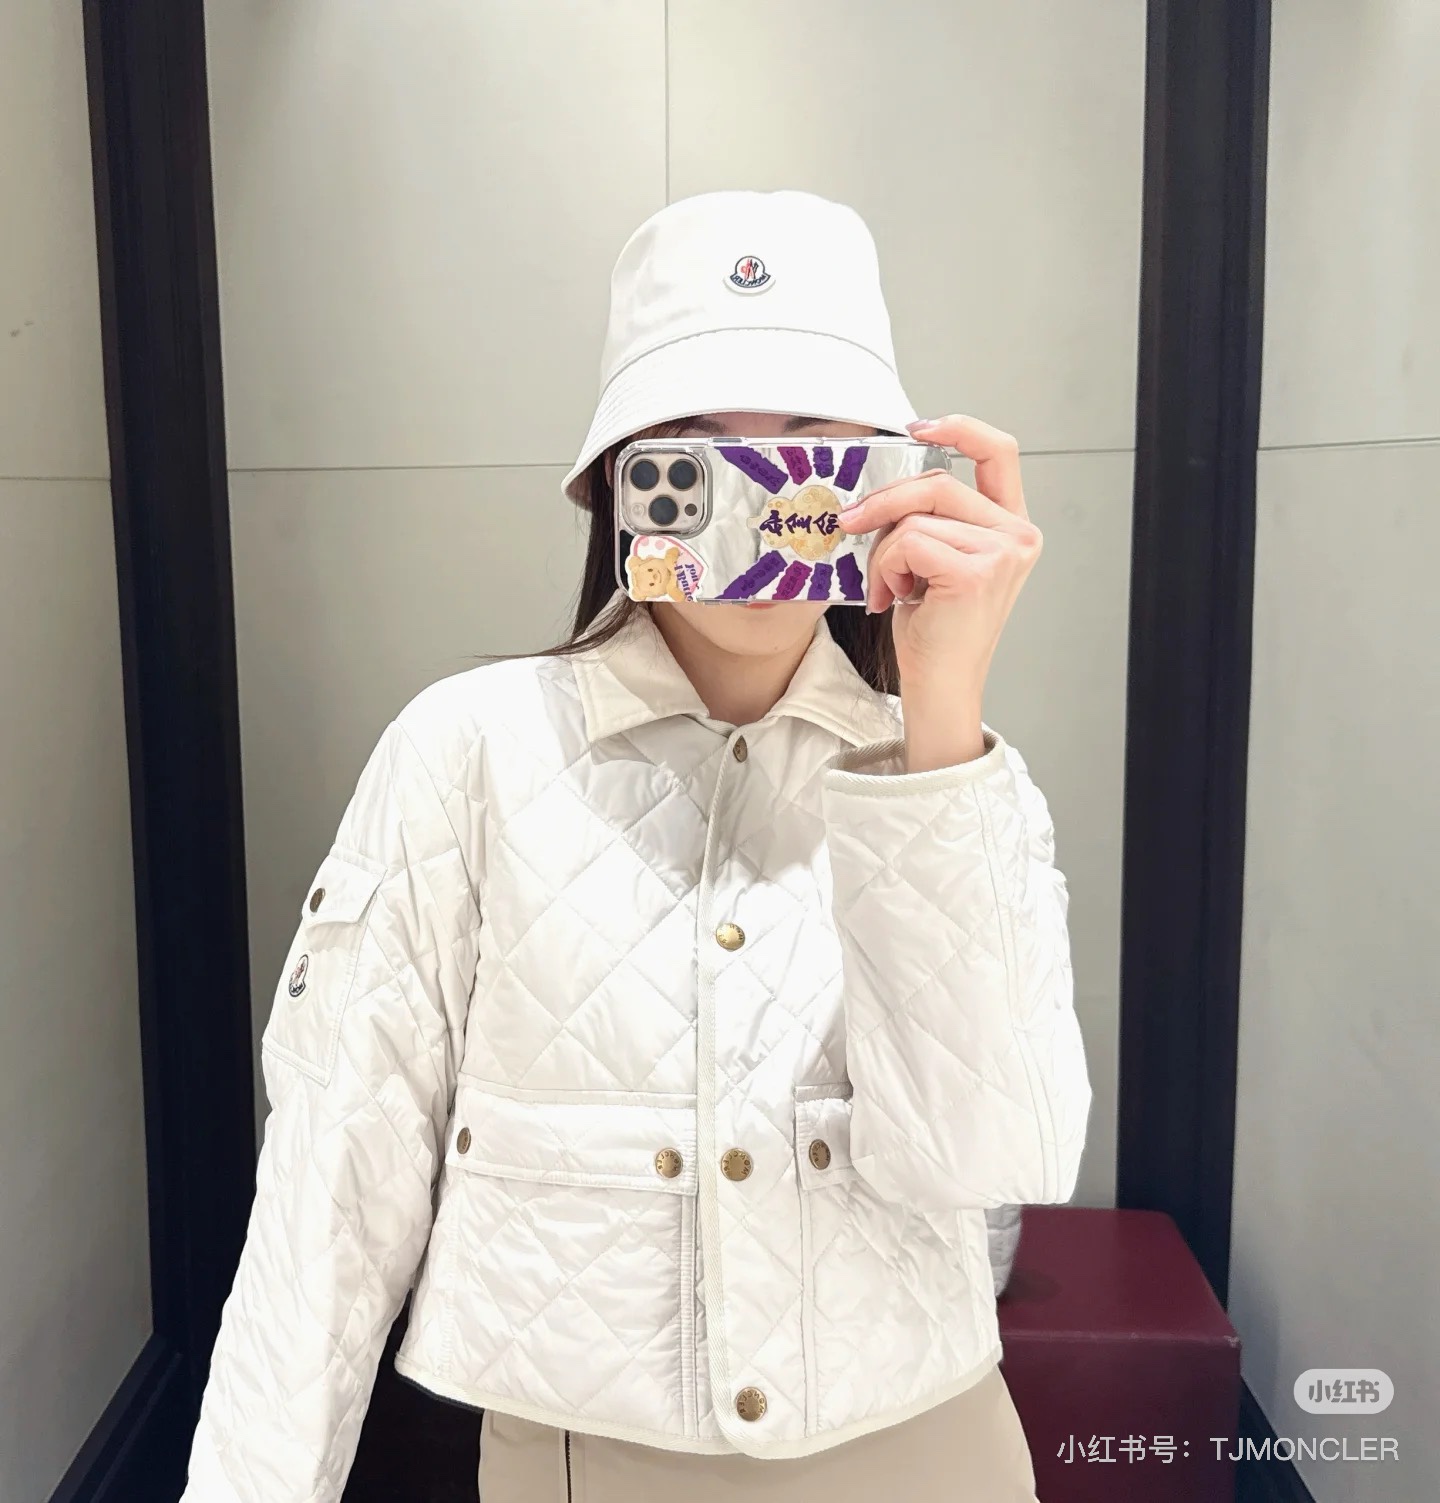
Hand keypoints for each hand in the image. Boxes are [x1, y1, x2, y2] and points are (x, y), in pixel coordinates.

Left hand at [837, 415, 1041, 770]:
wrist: (940, 686)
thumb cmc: (935, 630)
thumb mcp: (936, 561)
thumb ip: (931, 519)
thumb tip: (882, 489)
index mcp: (1011, 526)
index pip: (999, 452)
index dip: (961, 428)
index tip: (920, 427)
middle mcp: (1018, 535)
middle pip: (937, 483)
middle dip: (884, 503)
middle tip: (851, 523)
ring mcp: (1002, 552)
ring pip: (915, 517)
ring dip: (884, 552)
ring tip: (889, 587)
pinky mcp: (976, 572)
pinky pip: (908, 542)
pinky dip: (887, 568)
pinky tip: (895, 597)